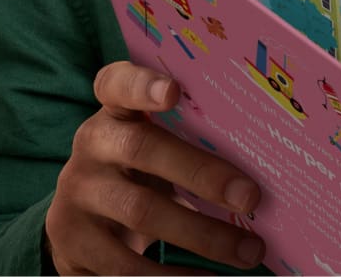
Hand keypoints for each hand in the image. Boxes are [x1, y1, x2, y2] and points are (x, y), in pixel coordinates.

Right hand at [44, 61, 263, 274]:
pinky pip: (125, 264)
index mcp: (115, 110)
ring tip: (247, 252)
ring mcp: (77, 194)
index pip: (118, 83)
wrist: (79, 223)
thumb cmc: (141, 172)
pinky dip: (170, 276)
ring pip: (141, 212)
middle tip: (252, 197)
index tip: (173, 91)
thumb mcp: (154, 147)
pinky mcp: (72, 242)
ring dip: (202, 235)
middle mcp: (91, 144)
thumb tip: (268, 170)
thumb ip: (191, 144)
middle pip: (143, 150)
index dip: (142, 85)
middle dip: (202, 174)